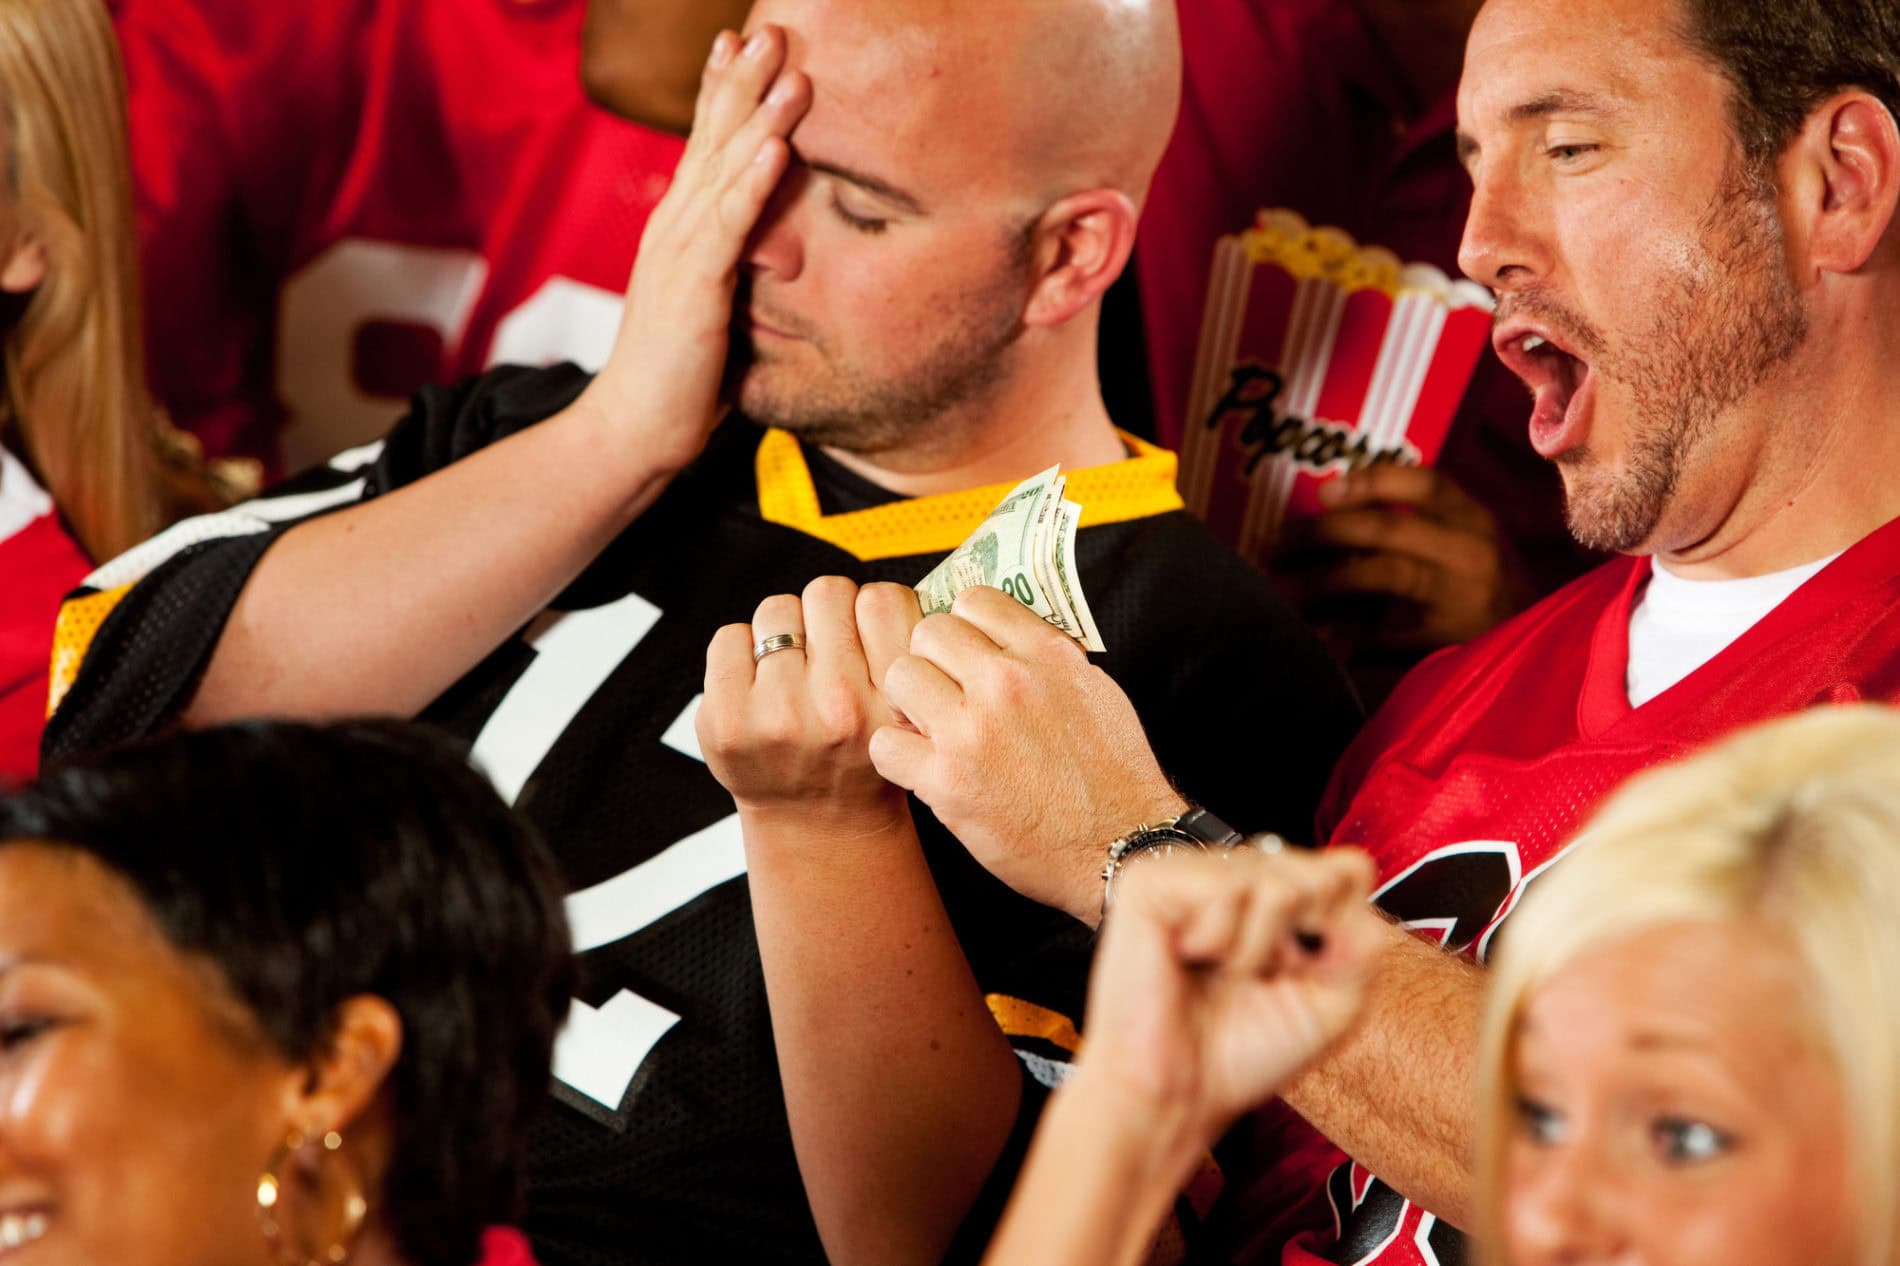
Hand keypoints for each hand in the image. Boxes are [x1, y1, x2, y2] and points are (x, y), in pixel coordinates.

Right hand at [579, 25, 811, 472]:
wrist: (633, 431)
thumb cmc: (675, 378)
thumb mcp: (708, 306)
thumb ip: (726, 269)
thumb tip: (757, 250)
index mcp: (677, 231)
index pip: (703, 148)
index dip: (723, 94)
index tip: (742, 44)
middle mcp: (672, 229)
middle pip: (712, 140)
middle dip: (743, 83)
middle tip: (771, 30)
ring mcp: (679, 254)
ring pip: (724, 170)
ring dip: (758, 116)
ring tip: (789, 68)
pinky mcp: (695, 288)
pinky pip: (728, 225)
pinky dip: (753, 182)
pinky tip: (775, 145)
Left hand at [700, 578, 921, 828]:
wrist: (820, 827)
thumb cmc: (864, 759)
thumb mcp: (909, 717)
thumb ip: (904, 654)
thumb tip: (881, 592)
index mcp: (892, 705)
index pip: (883, 600)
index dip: (873, 610)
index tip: (868, 635)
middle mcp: (838, 707)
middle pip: (828, 592)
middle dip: (828, 615)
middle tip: (829, 652)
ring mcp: (777, 714)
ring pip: (777, 609)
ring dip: (786, 632)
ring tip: (795, 672)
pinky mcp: (727, 719)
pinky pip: (729, 636)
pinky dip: (742, 652)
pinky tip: (760, 686)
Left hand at [870, 587, 1185, 925]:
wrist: (1120, 845)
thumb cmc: (1111, 775)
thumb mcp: (1094, 691)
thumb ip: (1046, 658)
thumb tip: (1005, 639)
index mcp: (1046, 654)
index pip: (974, 600)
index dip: (963, 627)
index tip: (966, 654)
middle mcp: (1007, 682)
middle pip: (928, 631)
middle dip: (931, 661)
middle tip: (942, 694)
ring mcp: (973, 730)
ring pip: (899, 676)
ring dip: (908, 703)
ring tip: (928, 729)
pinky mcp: (948, 780)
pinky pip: (886, 743)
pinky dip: (897, 758)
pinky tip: (922, 769)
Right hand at [1076, 848, 1381, 1143]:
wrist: (1175, 1097)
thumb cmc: (1241, 1055)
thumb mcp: (1333, 1005)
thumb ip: (1364, 943)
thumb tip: (1356, 880)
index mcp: (1269, 896)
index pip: (1345, 869)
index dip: (1341, 924)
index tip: (1305, 972)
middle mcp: (1231, 874)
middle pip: (1316, 873)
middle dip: (1297, 944)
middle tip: (1250, 981)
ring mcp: (1190, 873)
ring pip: (1274, 880)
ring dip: (1255, 949)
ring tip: (1217, 975)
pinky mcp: (1149, 882)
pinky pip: (1226, 888)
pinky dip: (1218, 938)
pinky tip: (1187, 957)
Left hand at [1279, 466, 1530, 650]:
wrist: (1555, 657)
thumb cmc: (1494, 594)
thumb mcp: (1471, 547)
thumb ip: (1421, 527)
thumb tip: (1333, 515)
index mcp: (1477, 520)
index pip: (1423, 482)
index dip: (1369, 482)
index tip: (1324, 492)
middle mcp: (1473, 552)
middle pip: (1386, 528)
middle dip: (1321, 533)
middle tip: (1274, 545)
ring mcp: (1465, 598)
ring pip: (1383, 574)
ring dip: (1324, 581)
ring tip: (1286, 591)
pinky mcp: (1453, 643)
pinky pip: (1389, 636)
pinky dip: (1350, 636)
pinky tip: (1321, 638)